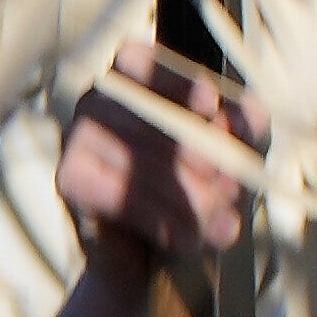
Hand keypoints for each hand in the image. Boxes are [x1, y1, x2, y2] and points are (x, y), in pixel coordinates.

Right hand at [55, 58, 250, 277]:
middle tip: (233, 189)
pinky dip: (159, 220)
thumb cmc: (192, 188)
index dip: (176, 82)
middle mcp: (98, 97)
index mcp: (131, 76)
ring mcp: (77, 134)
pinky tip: (186, 239)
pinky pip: (118, 196)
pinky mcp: (69, 177)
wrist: (149, 254)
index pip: (142, 62)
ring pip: (138, 161)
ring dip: (187, 198)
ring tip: (221, 225)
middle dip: (200, 155)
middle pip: (149, 117)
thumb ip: (242, 129)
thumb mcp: (229, 154)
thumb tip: (247, 119)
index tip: (210, 105)